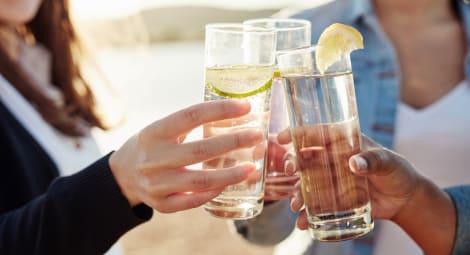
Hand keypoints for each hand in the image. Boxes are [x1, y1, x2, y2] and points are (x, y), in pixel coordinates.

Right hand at [109, 100, 262, 212]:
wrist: (123, 175)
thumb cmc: (152, 146)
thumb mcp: (162, 129)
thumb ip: (190, 123)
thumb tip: (235, 112)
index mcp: (154, 132)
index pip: (191, 116)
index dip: (220, 110)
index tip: (246, 107)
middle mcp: (154, 158)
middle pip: (201, 150)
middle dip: (234, 141)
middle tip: (258, 136)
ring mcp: (157, 184)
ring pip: (200, 181)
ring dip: (231, 174)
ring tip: (253, 167)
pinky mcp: (161, 204)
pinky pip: (193, 201)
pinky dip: (214, 192)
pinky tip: (230, 184)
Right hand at [287, 135, 421, 228]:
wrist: (404, 199)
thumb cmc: (397, 171)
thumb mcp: (389, 162)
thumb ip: (374, 160)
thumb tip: (354, 163)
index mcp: (342, 143)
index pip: (317, 134)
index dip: (297, 134)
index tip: (282, 138)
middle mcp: (331, 160)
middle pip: (305, 159)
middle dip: (293, 164)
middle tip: (291, 171)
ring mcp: (330, 181)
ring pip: (305, 185)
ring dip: (296, 194)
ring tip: (296, 205)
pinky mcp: (333, 200)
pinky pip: (315, 207)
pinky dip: (306, 216)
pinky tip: (302, 223)